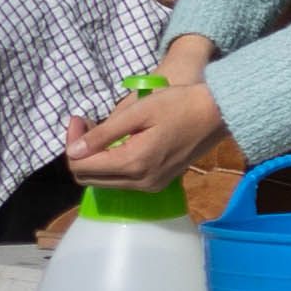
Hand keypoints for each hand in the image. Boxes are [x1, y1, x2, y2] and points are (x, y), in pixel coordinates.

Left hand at [64, 65, 229, 190]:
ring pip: (104, 181)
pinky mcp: (157, 183)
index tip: (79, 119)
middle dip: (79, 153)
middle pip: (88, 178)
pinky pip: (122, 180)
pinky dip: (112, 164)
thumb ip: (103, 133)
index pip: (81, 165)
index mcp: (133, 162)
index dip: (72, 143)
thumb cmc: (179, 104)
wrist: (218, 113)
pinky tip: (119, 143)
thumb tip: (72, 152)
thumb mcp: (138, 111)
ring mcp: (150, 185)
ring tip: (100, 132)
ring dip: (95, 159)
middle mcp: (139, 182)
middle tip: (86, 124)